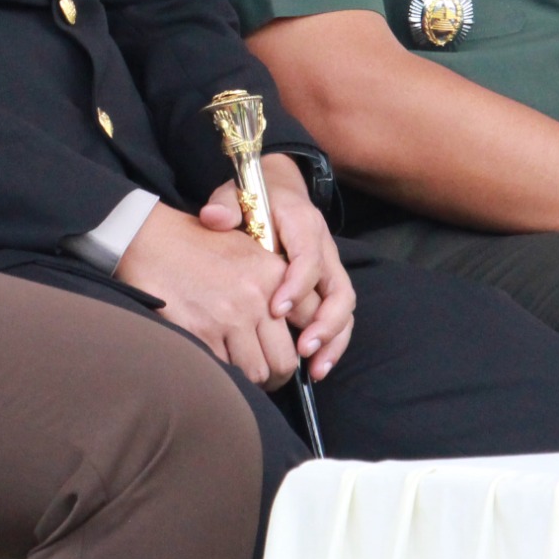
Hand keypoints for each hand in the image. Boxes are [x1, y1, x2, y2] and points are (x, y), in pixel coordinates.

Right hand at [116, 201, 300, 389]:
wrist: (149, 240)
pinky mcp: (201, 334)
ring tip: (243, 374)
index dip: (307, 344)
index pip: (311, 320)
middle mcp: (256, 298)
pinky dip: (223, 375)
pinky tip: (217, 364)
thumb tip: (293, 320)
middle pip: (284, 360)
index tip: (296, 352)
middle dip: (279, 375)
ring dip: (251, 380)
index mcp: (273, 273)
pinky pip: (224, 372)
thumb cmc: (197, 244)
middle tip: (269, 376)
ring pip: (256, 373)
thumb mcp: (247, 249)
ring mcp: (228, 319)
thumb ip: (275, 282)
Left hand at [196, 154, 356, 379]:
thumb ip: (226, 206)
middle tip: (302, 350)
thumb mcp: (235, 194)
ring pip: (344, 307)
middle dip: (324, 323)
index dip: (297, 286)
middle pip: (338, 289)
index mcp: (302, 222)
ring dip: (333, 340)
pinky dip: (331, 342)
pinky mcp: (327, 284)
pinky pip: (338, 316)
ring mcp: (330, 267)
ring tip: (314, 370)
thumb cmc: (253, 196)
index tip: (275, 311)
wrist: (277, 188)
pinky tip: (316, 367)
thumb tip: (214, 218)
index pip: (308, 257)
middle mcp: (324, 246)